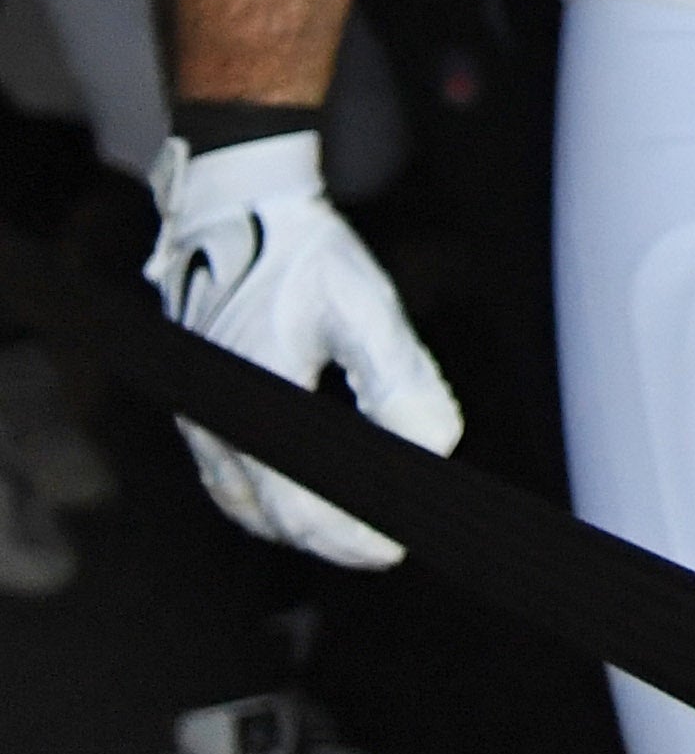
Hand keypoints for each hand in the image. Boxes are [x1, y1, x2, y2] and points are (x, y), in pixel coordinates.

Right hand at [145, 131, 459, 567]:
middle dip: (330, 537)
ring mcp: (199, 419)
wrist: (235, 208)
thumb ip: (400, 378)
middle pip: (269, 514)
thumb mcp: (363, 304)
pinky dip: (270, 500)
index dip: (349, 535)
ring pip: (244, 503)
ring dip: (298, 524)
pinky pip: (230, 479)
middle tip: (389, 545)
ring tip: (360, 531)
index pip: (297, 504)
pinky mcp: (201, 410)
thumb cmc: (301, 252)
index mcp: (252, 401)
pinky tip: (309, 499)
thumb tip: (436, 444)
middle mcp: (215, 422)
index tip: (397, 546)